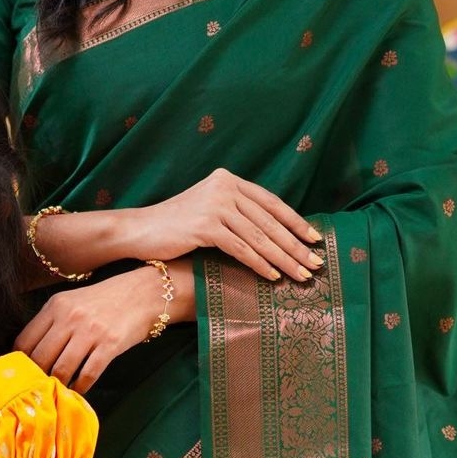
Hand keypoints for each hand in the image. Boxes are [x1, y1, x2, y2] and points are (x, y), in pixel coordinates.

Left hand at [15, 265, 181, 392]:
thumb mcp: (71, 302)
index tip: (21, 375)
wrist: (141, 293)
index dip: (19, 363)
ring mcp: (90, 331)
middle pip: (40, 358)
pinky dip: (80, 388)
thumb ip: (51, 323)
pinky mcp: (110, 344)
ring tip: (56, 393)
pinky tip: (78, 391)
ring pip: (61, 370)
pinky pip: (87, 375)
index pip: (24, 340)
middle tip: (37, 390)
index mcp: (55, 305)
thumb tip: (29, 354)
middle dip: (36, 378)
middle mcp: (69, 317)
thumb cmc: (103, 301)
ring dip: (58, 386)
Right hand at [132, 168, 322, 281]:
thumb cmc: (176, 224)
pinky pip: (241, 249)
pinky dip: (260, 264)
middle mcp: (223, 187)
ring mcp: (214, 205)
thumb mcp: (209, 208)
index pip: (271, 201)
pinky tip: (272, 277)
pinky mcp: (205, 226)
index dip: (295, 221)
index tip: (315, 239)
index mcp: (228, 180)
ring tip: (300, 275)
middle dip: (295, 245)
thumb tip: (276, 234)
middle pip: (269, 221)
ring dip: (283, 259)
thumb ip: (236, 211)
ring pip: (259, 237)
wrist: (140, 229)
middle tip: (316, 263)